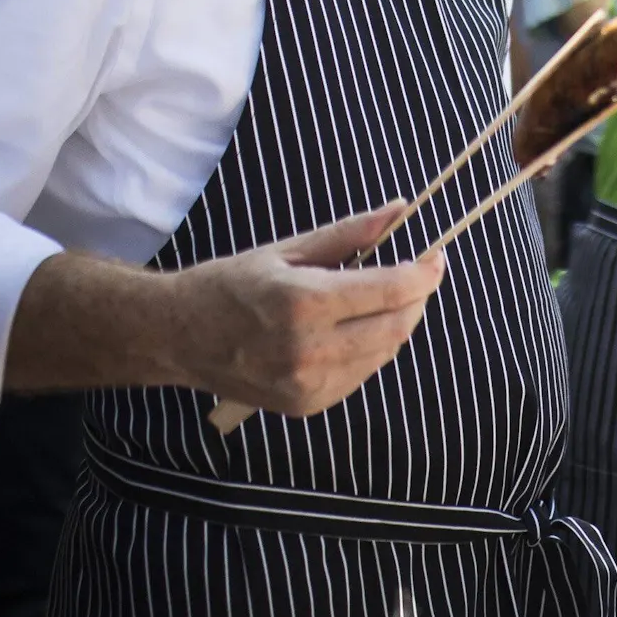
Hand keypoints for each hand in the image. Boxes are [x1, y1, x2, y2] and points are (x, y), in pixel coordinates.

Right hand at [167, 205, 445, 414]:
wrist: (179, 337)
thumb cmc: (231, 284)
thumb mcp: (288, 250)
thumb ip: (349, 234)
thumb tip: (400, 210)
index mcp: (302, 303)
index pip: (390, 290)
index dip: (423, 273)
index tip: (437, 256)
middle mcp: (307, 350)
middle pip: (397, 326)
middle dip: (417, 298)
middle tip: (420, 274)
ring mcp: (307, 385)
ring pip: (385, 353)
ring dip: (398, 322)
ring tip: (385, 297)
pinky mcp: (306, 405)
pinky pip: (362, 374)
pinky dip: (372, 348)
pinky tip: (357, 327)